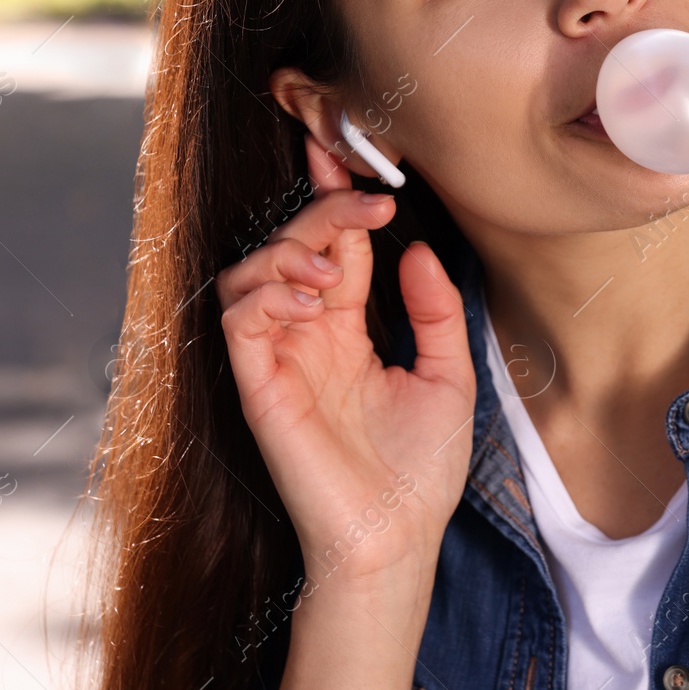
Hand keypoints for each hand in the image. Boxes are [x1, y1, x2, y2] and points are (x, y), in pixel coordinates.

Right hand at [216, 134, 476, 588]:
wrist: (398, 537)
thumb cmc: (422, 468)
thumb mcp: (450, 374)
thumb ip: (435, 310)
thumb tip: (414, 248)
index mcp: (350, 331)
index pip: (336, 248)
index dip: (337, 199)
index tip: (345, 152)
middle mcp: (309, 337)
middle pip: (294, 247)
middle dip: (324, 214)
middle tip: (363, 204)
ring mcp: (280, 360)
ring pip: (251, 273)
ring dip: (290, 252)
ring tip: (335, 271)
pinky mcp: (259, 387)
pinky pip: (238, 320)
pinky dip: (267, 294)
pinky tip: (311, 301)